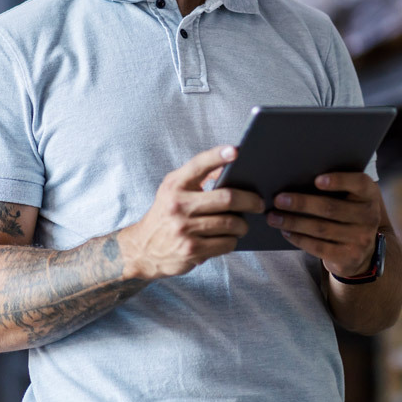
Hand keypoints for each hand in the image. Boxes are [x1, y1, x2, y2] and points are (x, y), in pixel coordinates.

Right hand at [119, 146, 264, 279]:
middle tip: (259, 202)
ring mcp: (184, 228)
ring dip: (242, 225)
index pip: (199, 165)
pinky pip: (226, 243)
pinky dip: (233, 240)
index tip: (236, 151)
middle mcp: (178, 204)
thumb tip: (229, 167)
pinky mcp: (191, 250)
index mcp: (175, 184)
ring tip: (243, 223)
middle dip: (250, 200)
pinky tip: (230, 238)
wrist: (142, 249)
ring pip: (230, 223)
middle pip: (226, 198)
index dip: (218, 156)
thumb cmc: (166, 214)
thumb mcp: (174, 191)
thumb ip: (198, 178)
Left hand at [266, 172, 381, 278]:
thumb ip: (336, 187)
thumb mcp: (350, 196)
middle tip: (278, 199)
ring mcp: (361, 238)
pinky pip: (319, 247)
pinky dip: (299, 238)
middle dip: (301, 203)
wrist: (364, 249)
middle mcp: (369, 216)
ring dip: (293, 222)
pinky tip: (286, 232)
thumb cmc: (348, 213)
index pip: (358, 183)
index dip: (339, 180)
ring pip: (321, 228)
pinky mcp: (349, 256)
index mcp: (369, 194)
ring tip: (274, 217)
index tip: (316, 180)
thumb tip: (296, 178)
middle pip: (331, 207)